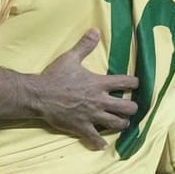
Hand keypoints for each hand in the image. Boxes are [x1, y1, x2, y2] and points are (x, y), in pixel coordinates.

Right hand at [36, 28, 138, 149]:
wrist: (39, 95)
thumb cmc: (55, 76)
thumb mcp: (70, 58)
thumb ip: (84, 45)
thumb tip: (95, 30)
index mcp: (98, 84)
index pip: (126, 83)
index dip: (134, 83)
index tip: (135, 84)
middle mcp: (99, 101)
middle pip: (127, 107)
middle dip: (132, 107)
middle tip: (130, 106)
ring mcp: (92, 116)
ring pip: (117, 123)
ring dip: (122, 123)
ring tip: (122, 121)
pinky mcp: (82, 127)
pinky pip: (96, 139)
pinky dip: (100, 142)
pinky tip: (102, 143)